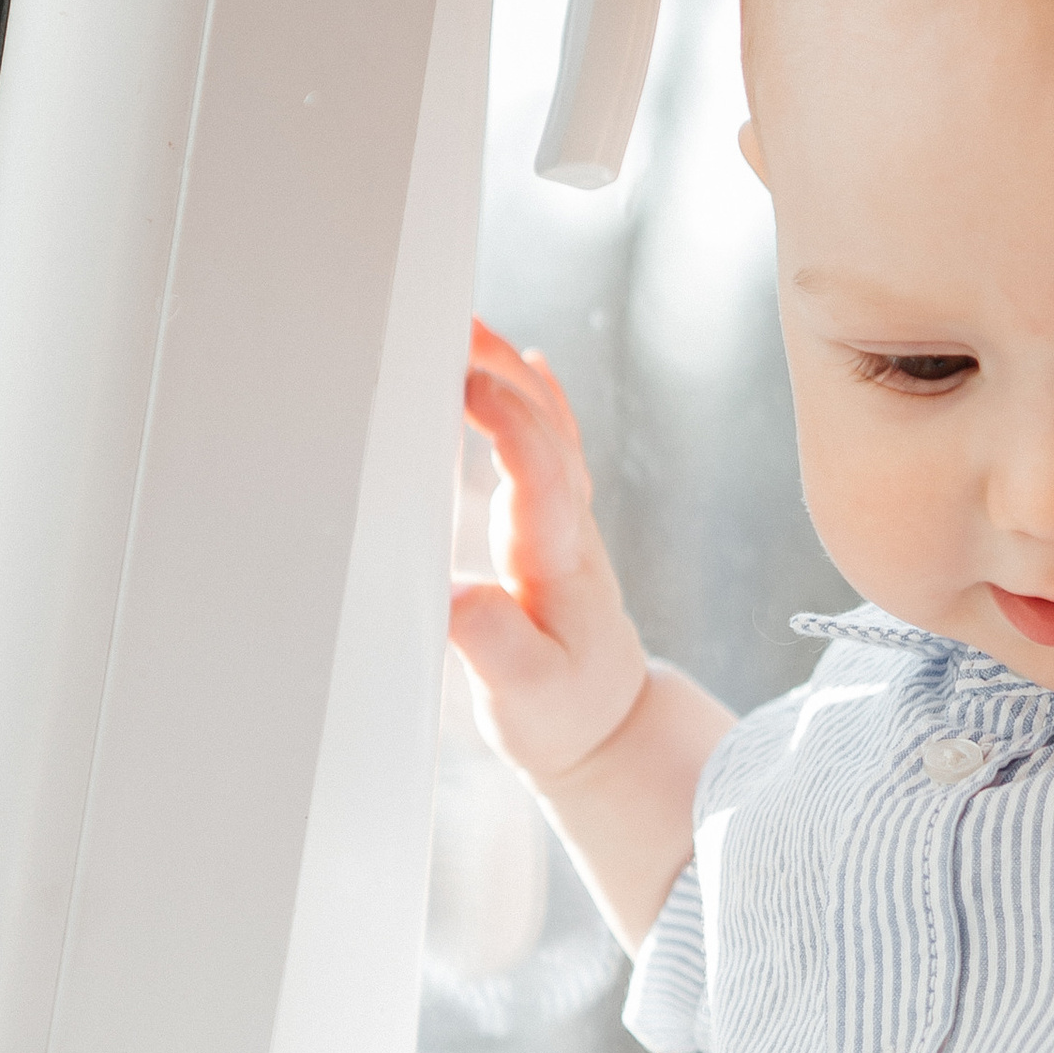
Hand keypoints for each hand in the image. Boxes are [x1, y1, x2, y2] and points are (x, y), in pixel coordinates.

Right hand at [450, 318, 731, 948]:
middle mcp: (568, 529)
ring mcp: (568, 523)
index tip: (463, 380)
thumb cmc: (561, 716)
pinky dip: (536, 398)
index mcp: (555, 561)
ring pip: (548, 427)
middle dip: (498, 370)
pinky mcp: (558, 528)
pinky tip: (524, 359)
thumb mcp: (522, 697)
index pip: (539, 470)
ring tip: (465, 322)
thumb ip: (491, 645)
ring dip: (510, 372)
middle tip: (445, 322)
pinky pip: (553, 445)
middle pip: (543, 428)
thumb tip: (454, 595)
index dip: (506, 419)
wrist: (608, 730)